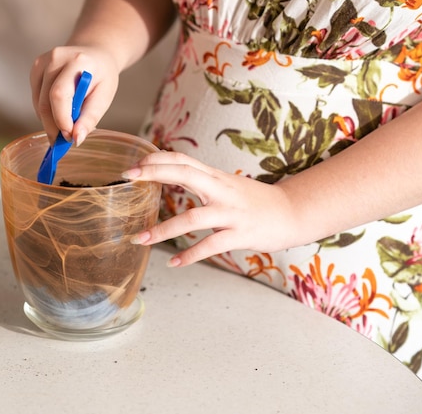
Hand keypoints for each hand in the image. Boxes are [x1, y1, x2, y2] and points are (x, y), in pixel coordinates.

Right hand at [30, 45, 119, 144]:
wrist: (95, 54)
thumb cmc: (102, 77)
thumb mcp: (104, 97)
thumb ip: (90, 118)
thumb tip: (76, 138)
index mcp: (78, 62)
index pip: (59, 95)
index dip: (61, 119)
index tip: (69, 137)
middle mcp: (56, 58)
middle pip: (45, 101)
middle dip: (54, 126)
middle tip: (65, 140)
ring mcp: (43, 61)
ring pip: (38, 102)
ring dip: (49, 121)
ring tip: (65, 127)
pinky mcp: (36, 68)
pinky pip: (35, 98)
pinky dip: (45, 111)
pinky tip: (59, 112)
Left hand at [122, 151, 300, 266]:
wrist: (292, 213)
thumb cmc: (254, 201)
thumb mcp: (227, 185)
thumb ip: (202, 181)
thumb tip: (171, 175)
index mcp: (216, 177)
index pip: (183, 159)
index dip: (157, 159)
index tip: (133, 165)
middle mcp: (222, 190)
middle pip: (185, 174)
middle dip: (155, 173)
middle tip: (129, 178)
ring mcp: (232, 213)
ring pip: (193, 217)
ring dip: (164, 230)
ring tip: (140, 239)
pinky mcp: (241, 234)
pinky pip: (211, 246)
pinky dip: (191, 255)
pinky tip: (174, 263)